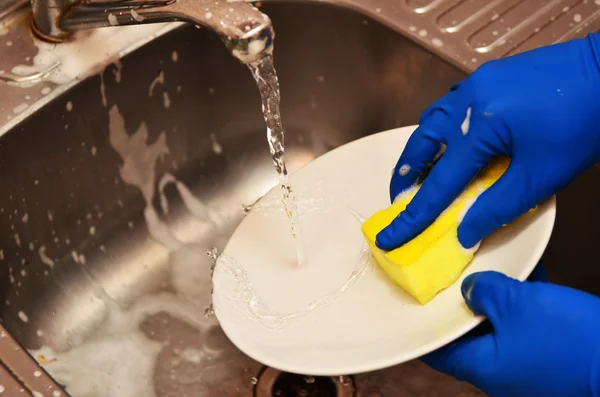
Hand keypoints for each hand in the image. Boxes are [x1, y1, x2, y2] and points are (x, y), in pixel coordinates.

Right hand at [376, 33, 599, 250]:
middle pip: (420, 144)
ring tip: (420, 177)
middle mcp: (464, 101)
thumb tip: (464, 233)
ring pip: (431, 122)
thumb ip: (496, 207)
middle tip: (401, 202)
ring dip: (420, 152)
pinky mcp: (486, 78)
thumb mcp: (540, 177)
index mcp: (476, 127)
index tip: (391, 238)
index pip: (438, 182)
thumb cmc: (581, 125)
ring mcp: (474, 85)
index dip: (414, 216)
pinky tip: (450, 145)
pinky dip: (439, 132)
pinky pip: (448, 108)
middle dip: (406, 176)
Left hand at [422, 271, 599, 396]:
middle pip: (467, 336)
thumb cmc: (568, 340)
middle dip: (462, 304)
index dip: (424, 326)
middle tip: (452, 276)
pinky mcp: (550, 358)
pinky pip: (526, 328)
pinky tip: (526, 276)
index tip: (416, 302)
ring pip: (499, 328)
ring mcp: (526, 368)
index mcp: (482, 367)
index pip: (437, 350)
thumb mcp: (516, 304)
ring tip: (488, 268)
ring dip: (495, 300)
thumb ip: (484, 292)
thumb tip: (469, 289)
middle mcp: (500, 374)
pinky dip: (523, 305)